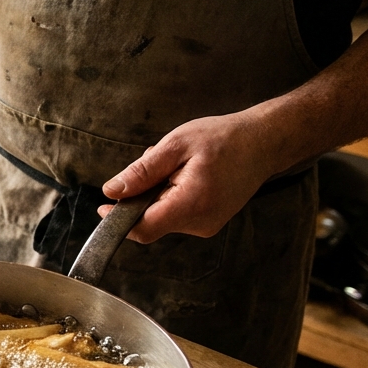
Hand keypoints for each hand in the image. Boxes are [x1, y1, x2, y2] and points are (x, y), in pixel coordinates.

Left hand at [99, 112, 279, 243]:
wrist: (264, 142)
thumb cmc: (224, 139)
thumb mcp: (175, 146)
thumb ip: (142, 172)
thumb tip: (112, 191)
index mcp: (191, 204)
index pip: (144, 229)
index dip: (119, 221)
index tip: (104, 206)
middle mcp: (200, 223)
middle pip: (150, 222)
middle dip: (142, 196)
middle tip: (155, 162)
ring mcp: (206, 226)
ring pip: (162, 217)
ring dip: (157, 194)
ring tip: (176, 165)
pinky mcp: (209, 222)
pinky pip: (176, 215)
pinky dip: (170, 196)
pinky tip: (185, 174)